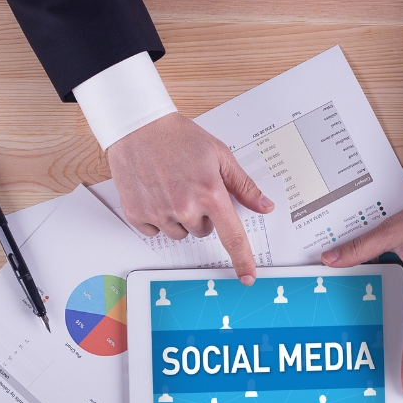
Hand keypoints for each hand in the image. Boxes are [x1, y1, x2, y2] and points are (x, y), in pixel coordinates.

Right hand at [107, 112, 273, 283]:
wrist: (138, 127)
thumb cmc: (178, 137)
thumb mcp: (219, 155)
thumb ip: (243, 185)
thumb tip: (265, 206)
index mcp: (209, 193)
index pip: (232, 237)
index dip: (243, 259)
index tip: (247, 275)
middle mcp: (184, 207)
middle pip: (203, 232)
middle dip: (202, 214)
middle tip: (191, 187)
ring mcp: (159, 212)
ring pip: (179, 233)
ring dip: (179, 217)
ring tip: (171, 187)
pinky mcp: (137, 214)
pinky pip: (154, 230)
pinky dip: (156, 216)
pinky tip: (155, 192)